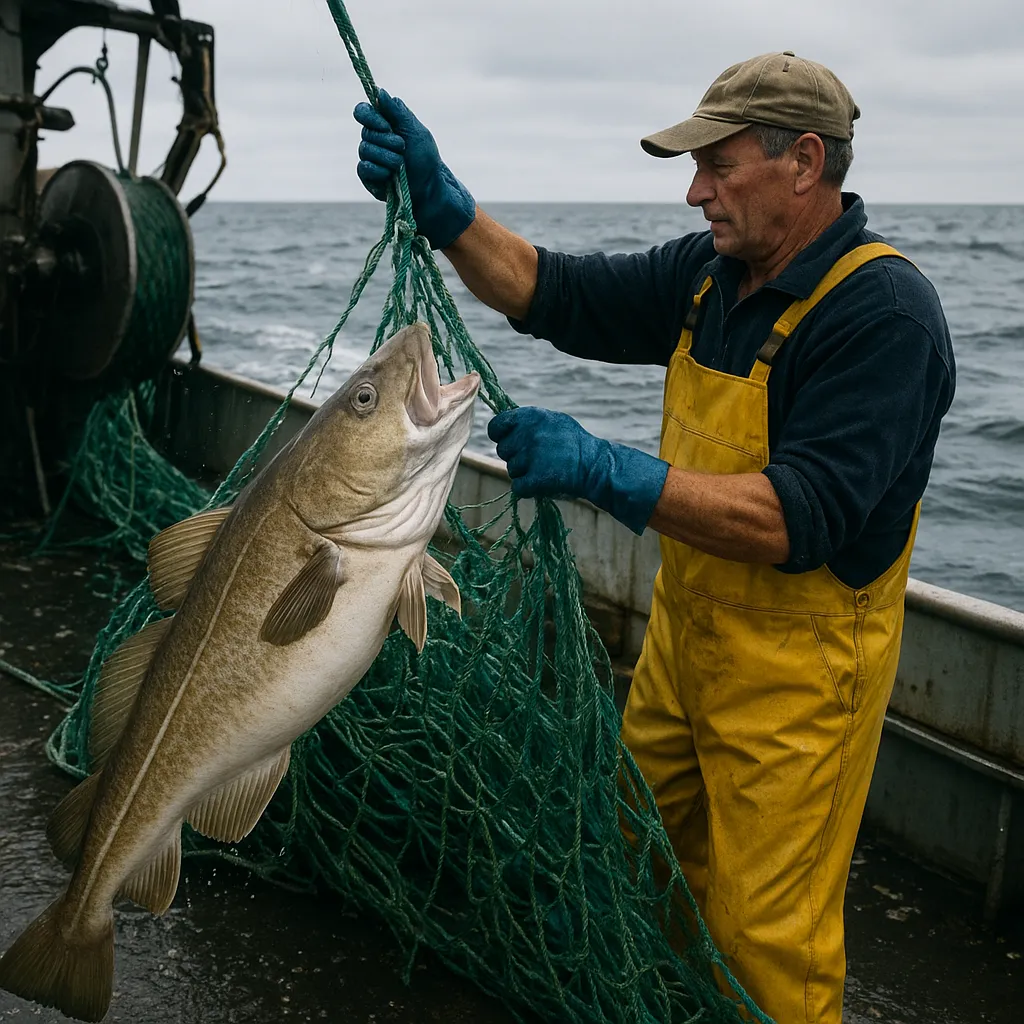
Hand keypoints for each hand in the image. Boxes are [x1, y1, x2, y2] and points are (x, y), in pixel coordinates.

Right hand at [353, 88, 475, 249]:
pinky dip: (380, 171)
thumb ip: (398, 111)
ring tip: (401, 165)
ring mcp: (369, 158)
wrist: (429, 189)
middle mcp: (373, 140)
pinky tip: (391, 176)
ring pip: (365, 150)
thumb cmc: (425, 159)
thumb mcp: (416, 131)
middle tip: (403, 149)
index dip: (370, 116)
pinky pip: (364, 168)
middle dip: (387, 141)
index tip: (387, 125)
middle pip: (366, 132)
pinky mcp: (367, 177)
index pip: (363, 111)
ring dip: (387, 157)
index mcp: (383, 125)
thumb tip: (380, 92)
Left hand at [487, 408, 669, 535]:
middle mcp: (528, 433)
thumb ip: (527, 423)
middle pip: (503, 451)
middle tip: (538, 459)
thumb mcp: (553, 421)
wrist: (596, 465)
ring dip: (525, 473)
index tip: (510, 442)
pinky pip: (518, 488)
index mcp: (530, 416)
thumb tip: (504, 427)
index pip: (495, 426)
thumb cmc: (575, 443)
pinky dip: (528, 489)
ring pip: (511, 470)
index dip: (501, 436)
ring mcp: (531, 456)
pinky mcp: (536, 478)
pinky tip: (543, 483)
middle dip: (516, 456)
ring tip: (546, 469)